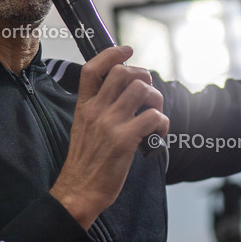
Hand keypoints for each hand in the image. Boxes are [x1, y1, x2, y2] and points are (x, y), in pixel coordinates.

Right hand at [50, 46, 168, 228]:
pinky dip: (162, 123)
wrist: (78, 192)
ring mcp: (110, 124)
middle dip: (144, 77)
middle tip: (148, 94)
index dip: (112, 53)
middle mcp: (96, 111)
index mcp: (84, 107)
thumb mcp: (81, 129)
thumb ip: (96, 110)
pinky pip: (153, 117)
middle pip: (123, 73)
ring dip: (156, 99)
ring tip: (154, 113)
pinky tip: (158, 134)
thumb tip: (121, 97)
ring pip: (142, 90)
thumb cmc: (84, 164)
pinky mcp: (124, 140)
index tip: (127, 50)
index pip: (92, 68)